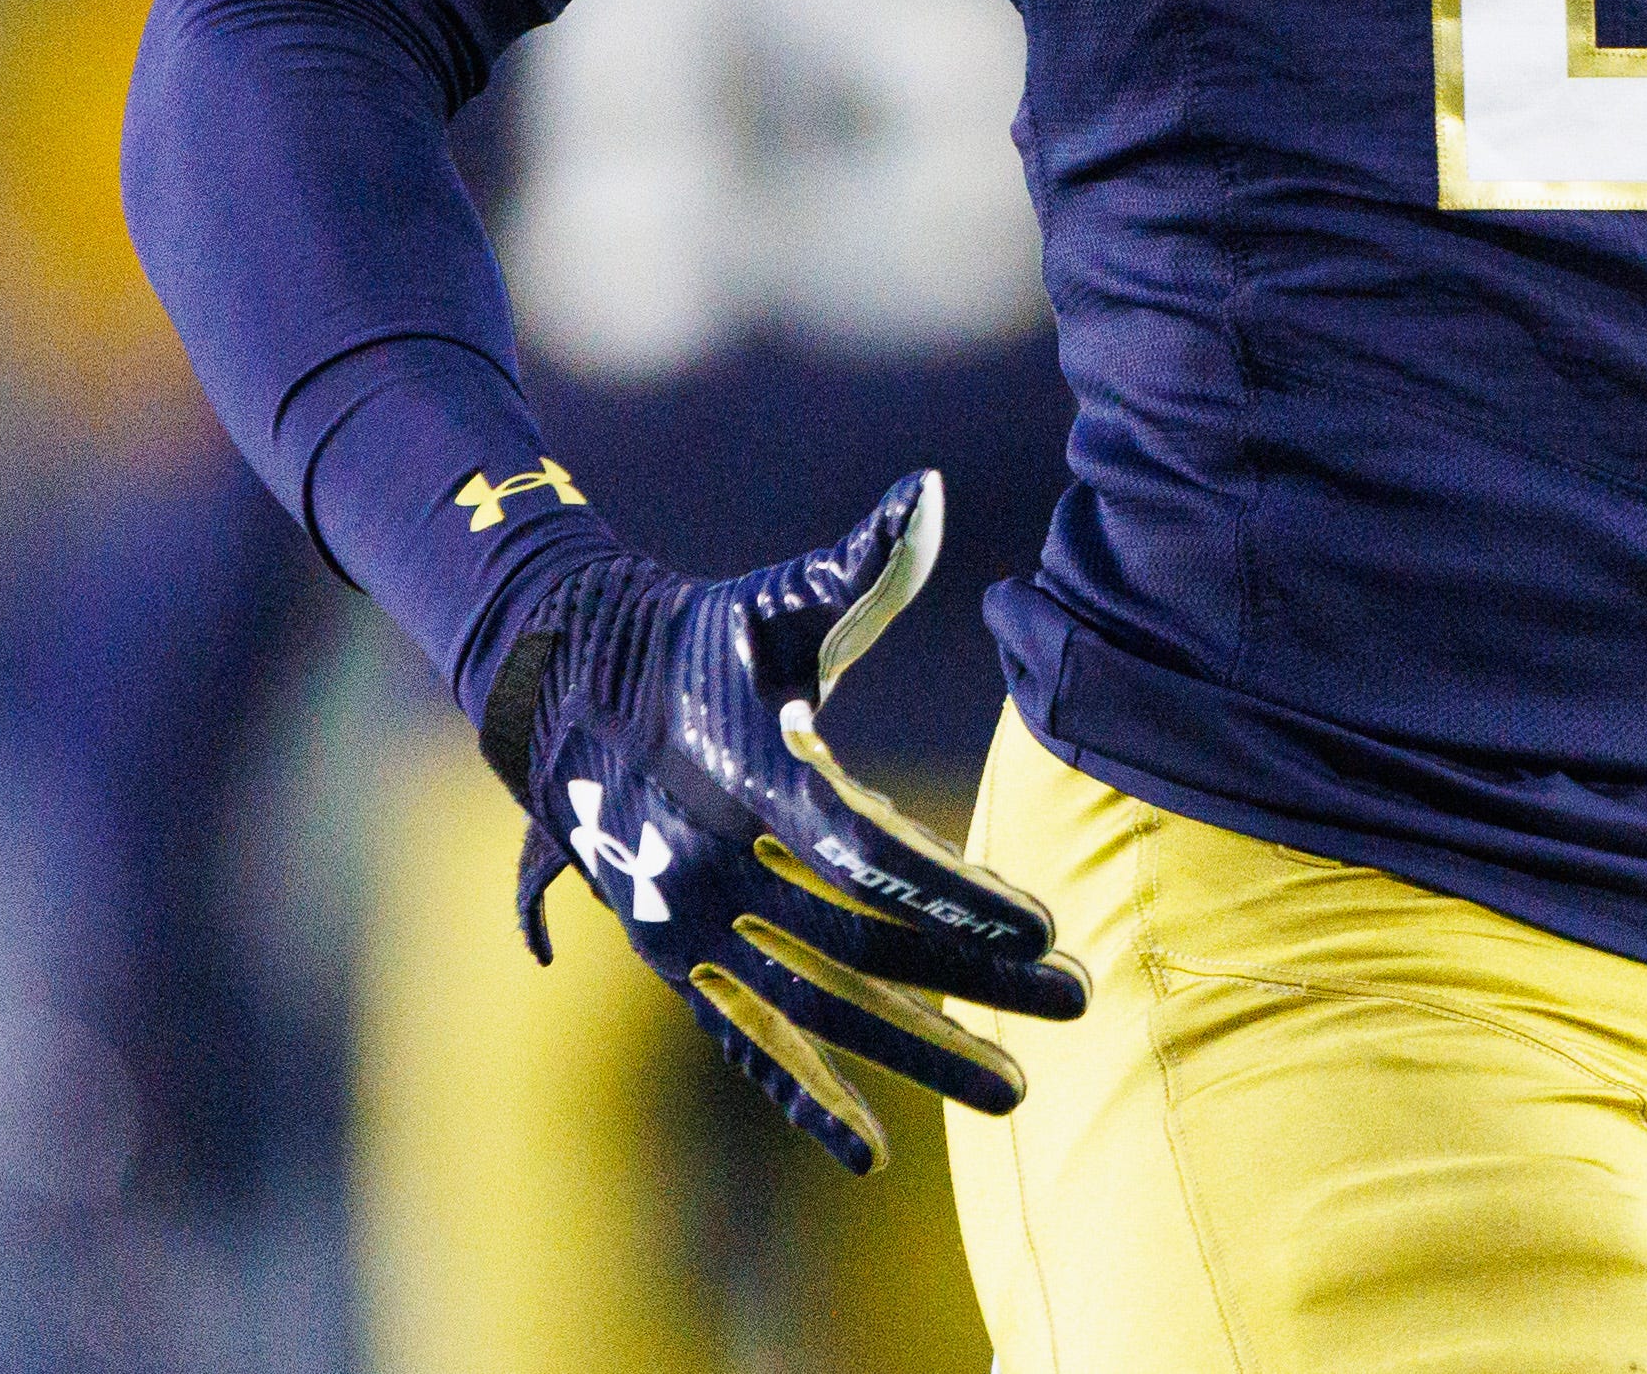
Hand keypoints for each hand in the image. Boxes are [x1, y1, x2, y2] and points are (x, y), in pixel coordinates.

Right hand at [487, 472, 1088, 1168]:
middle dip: (978, 981)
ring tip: (1017, 1089)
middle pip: (863, 940)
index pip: (866, 853)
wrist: (565, 687)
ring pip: (818, 1003)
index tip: (1044, 928)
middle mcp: (711, 861)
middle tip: (1082, 1005)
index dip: (956, 896)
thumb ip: (862, 562)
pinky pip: (742, 1035)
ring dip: (918, 1051)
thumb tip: (925, 494)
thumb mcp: (777, 600)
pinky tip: (870, 1152)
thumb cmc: (703, 636)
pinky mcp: (670, 955)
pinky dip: (800, 1094)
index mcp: (747, 774)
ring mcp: (685, 919)